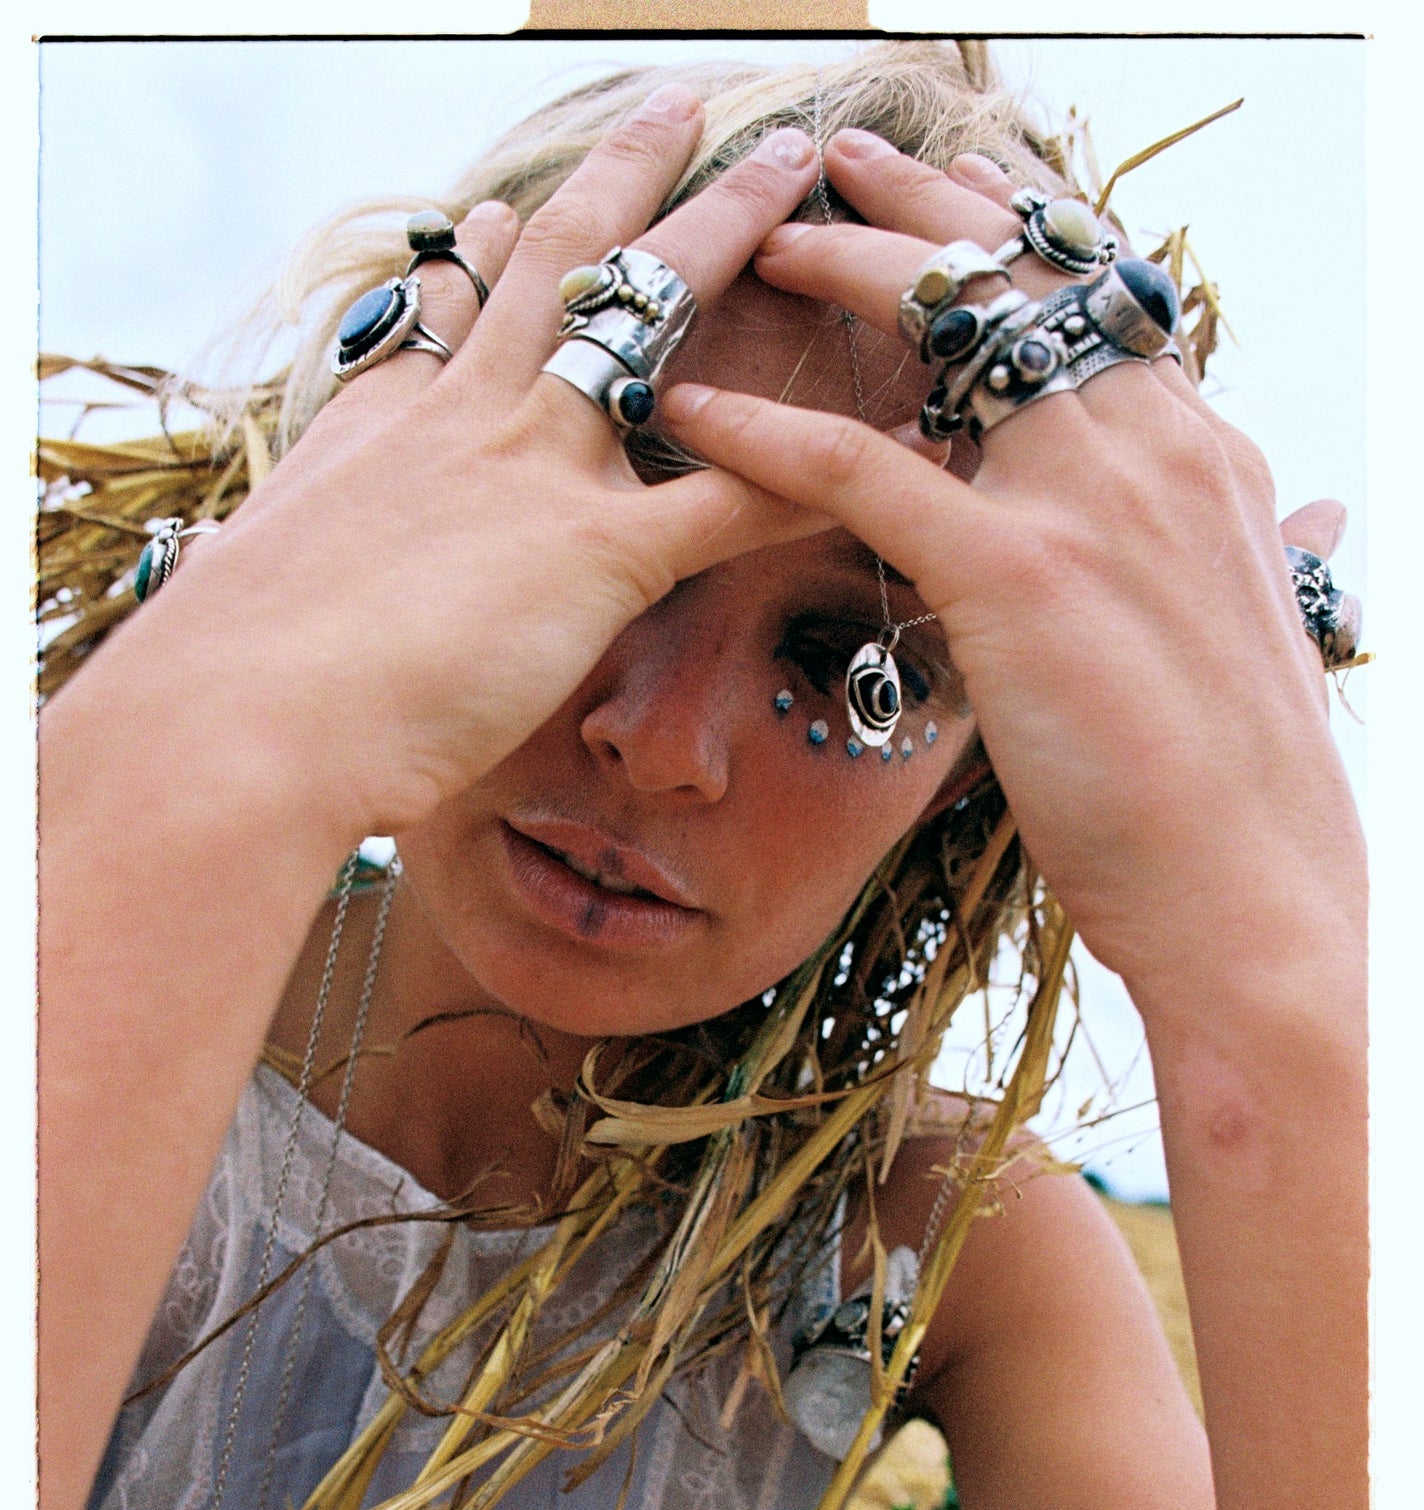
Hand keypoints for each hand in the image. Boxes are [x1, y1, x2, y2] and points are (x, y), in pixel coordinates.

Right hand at [92, 87, 824, 838]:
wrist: (246, 717)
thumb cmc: (239, 678)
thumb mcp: (258, 584)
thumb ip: (281, 558)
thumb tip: (242, 568)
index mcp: (388, 423)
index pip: (456, 309)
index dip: (493, 247)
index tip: (512, 200)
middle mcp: (467, 416)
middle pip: (561, 262)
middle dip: (631, 175)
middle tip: (686, 106)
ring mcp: (535, 469)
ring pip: (650, 318)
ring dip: (729, 235)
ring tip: (795, 175)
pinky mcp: (594, 555)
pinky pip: (730, 497)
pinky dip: (811, 468)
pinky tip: (878, 440)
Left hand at [662, 134, 1363, 1011]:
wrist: (1252, 889)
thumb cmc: (1240, 784)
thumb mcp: (1261, 628)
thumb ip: (1258, 547)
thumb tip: (1307, 515)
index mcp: (1204, 454)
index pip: (1100, 299)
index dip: (1017, 235)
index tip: (950, 194)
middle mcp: (1155, 447)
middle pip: (1024, 276)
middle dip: (922, 206)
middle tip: (834, 167)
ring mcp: (1090, 500)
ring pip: (948, 331)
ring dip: (840, 271)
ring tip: (756, 244)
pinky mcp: (1019, 573)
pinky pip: (865, 469)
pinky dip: (767, 434)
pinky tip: (695, 412)